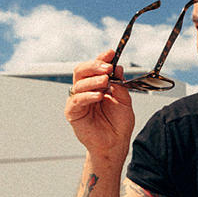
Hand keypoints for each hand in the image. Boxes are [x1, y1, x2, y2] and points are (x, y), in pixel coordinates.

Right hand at [64, 49, 134, 164]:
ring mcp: (78, 101)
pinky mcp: (73, 113)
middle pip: (82, 71)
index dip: (101, 59)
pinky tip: (99, 96)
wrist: (115, 144)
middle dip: (95, 66)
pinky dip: (88, 96)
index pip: (95, 68)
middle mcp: (85, 91)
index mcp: (97, 86)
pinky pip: (77, 101)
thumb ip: (119, 85)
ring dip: (93, 80)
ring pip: (79, 84)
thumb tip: (117, 67)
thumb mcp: (124, 102)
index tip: (111, 52)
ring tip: (106, 81)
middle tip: (108, 68)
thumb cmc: (118, 124)